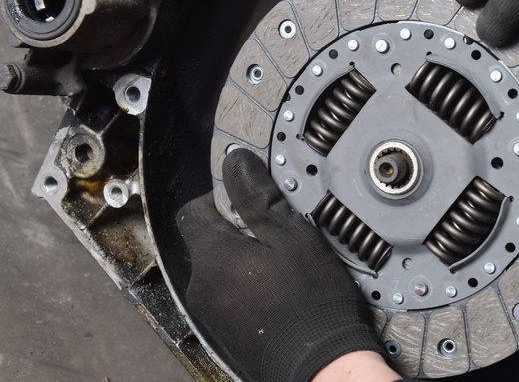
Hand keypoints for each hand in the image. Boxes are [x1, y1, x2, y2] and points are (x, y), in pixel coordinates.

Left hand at [177, 149, 391, 381]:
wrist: (319, 367)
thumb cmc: (310, 305)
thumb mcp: (291, 236)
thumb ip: (257, 197)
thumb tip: (236, 164)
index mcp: (212, 256)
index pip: (194, 210)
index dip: (221, 200)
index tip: (249, 204)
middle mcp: (201, 286)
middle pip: (209, 242)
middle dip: (239, 234)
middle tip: (278, 240)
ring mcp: (210, 314)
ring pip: (220, 271)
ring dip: (245, 264)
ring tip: (284, 271)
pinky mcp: (223, 335)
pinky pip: (229, 298)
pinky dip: (248, 291)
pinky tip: (280, 297)